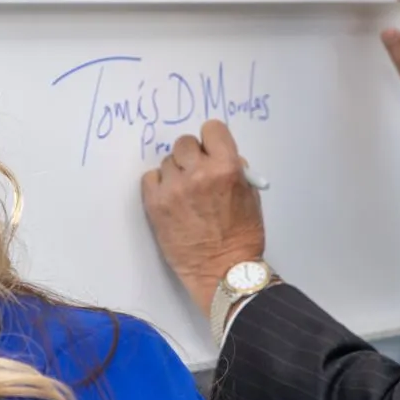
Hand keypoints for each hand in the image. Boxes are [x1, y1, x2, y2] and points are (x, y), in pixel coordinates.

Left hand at [140, 120, 265, 315]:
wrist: (223, 271)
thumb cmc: (242, 237)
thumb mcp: (250, 195)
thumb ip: (234, 169)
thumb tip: (217, 155)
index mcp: (227, 168)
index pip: (211, 129)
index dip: (211, 140)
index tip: (210, 150)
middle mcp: (198, 174)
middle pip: (184, 143)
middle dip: (191, 156)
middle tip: (196, 174)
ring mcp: (174, 189)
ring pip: (166, 162)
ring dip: (175, 174)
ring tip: (185, 195)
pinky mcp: (155, 204)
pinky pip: (149, 178)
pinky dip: (158, 186)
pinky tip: (170, 201)